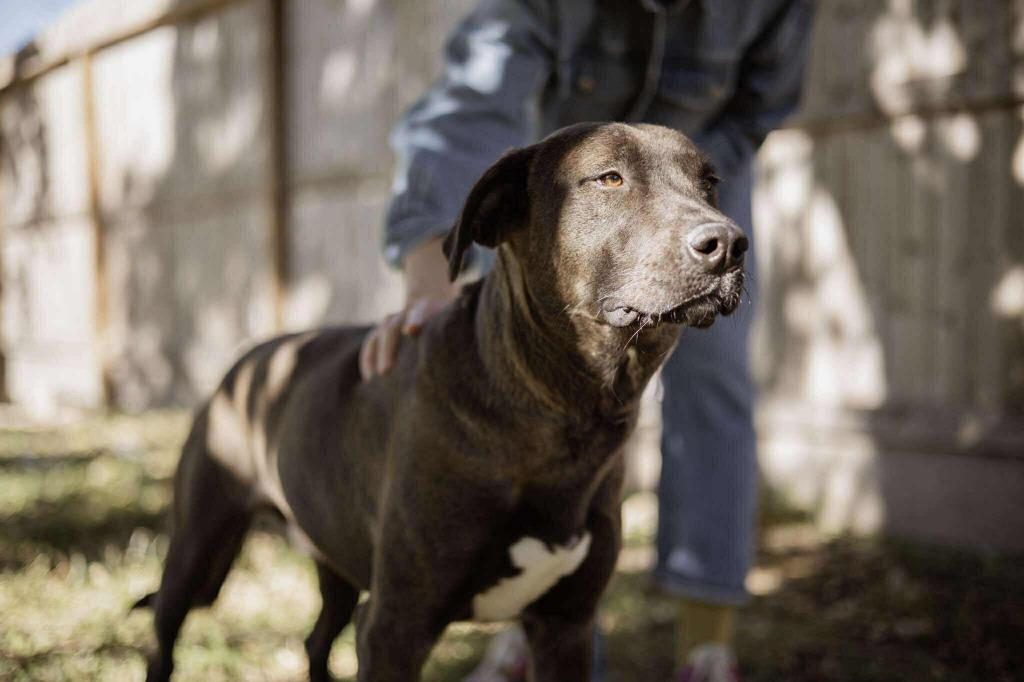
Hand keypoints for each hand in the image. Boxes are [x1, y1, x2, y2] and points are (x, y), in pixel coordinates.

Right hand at [359, 237, 457, 379]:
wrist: (438, 296)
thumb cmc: (457, 321)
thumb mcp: (463, 320)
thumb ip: (469, 329)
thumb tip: (493, 354)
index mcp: (433, 306)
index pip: (421, 310)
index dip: (416, 318)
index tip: (411, 330)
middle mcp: (411, 309)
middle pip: (394, 323)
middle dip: (389, 346)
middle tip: (387, 371)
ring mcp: (396, 317)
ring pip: (381, 331)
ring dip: (377, 353)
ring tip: (377, 378)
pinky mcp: (386, 328)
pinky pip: (371, 340)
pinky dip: (368, 357)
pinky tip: (369, 377)